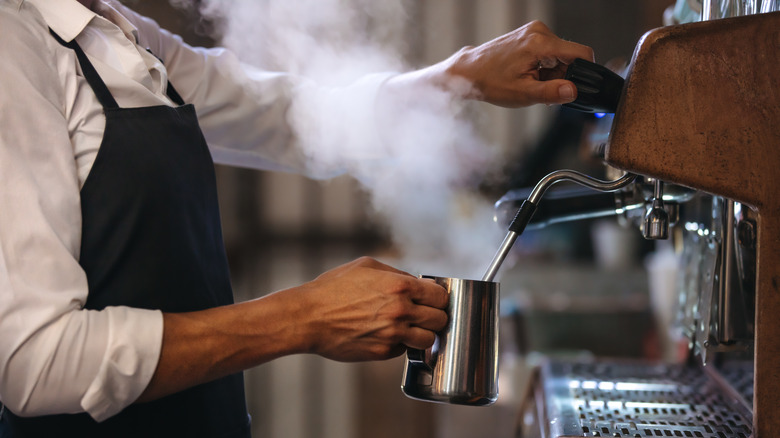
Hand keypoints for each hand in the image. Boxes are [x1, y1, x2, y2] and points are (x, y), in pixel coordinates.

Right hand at [289, 257, 448, 361]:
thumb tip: (417, 283)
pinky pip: (404, 350)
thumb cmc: (334, 288)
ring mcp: (393, 334)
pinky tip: (385, 334)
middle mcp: (401, 311)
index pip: (441, 296)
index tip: (433, 300)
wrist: (309, 317)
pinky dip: (400, 344)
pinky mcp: (383, 352)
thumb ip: (397, 274)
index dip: (438, 298)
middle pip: (440, 319)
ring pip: (428, 340)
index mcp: (401, 287)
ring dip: (422, 334)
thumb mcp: (367, 267)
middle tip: (423, 314)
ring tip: (409, 328)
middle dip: (434, 316)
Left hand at [394, 20, 593, 107]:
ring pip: (559, 55)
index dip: (583, 73)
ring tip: (531, 83)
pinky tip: (528, 75)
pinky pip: (548, 52)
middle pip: (569, 56)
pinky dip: (543, 66)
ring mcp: (533, 31)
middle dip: (561, 76)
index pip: (581, 53)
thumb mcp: (523, 93)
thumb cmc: (490, 82)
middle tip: (542, 90)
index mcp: (541, 44)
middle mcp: (539, 32)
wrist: (469, 72)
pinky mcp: (529, 35)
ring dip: (551, 72)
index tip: (574, 87)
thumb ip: (552, 92)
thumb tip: (572, 91)